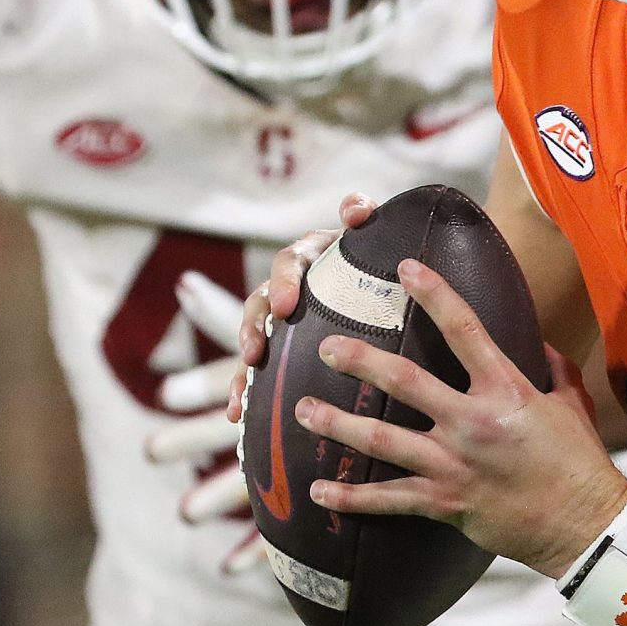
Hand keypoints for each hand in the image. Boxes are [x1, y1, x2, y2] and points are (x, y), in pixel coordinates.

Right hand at [230, 192, 375, 420]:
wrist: (392, 282)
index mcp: (313, 255)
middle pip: (263, 299)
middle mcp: (292, 284)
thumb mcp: (377, 234)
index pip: (292, 261)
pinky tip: (234, 414)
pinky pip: (256, 367)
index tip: (286, 308)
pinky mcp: (282, 346)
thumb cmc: (383, 255)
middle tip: (257, 348)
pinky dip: (242, 389)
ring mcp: (283, 316)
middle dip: (256, 325)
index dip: (284, 283)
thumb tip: (356, 210)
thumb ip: (365, 217)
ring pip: (254, 333)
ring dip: (244, 358)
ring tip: (241, 384)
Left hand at [294, 257, 626, 579]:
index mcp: (506, 390)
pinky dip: (350, 498)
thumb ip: (552, 368)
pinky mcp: (444, 502)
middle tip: (327, 346)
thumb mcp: (572, 405)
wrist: (584, 525)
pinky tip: (318, 492)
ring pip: (381, 440)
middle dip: (360, 360)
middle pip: (404, 382)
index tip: (406, 269)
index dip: (434, 294)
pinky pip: (387, 499)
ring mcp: (454, 464)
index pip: (465, 330)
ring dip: (337, 424)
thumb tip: (538, 344)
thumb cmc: (580, 462)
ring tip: (303, 410)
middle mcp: (472, 422)